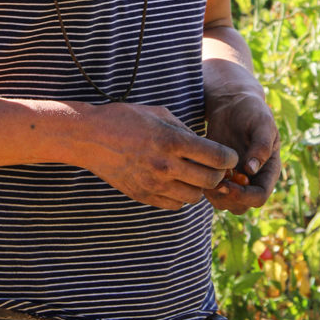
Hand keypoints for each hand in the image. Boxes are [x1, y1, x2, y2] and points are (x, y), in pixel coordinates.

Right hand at [86, 103, 237, 210]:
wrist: (90, 137)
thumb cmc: (125, 119)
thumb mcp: (159, 114)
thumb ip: (185, 130)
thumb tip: (206, 146)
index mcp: (172, 141)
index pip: (217, 157)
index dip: (230, 158)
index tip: (229, 156)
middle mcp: (166, 166)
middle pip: (211, 181)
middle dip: (219, 174)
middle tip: (216, 167)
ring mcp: (154, 184)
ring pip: (194, 197)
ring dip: (200, 187)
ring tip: (194, 175)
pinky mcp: (143, 196)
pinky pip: (174, 205)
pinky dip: (181, 196)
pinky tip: (176, 182)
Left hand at [203, 88, 280, 214]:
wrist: (233, 103)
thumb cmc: (252, 110)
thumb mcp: (262, 123)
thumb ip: (261, 145)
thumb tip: (252, 170)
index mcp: (269, 170)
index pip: (259, 196)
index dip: (245, 195)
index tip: (230, 184)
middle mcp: (253, 179)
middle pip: (242, 206)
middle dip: (228, 199)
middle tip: (215, 182)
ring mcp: (236, 178)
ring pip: (225, 203)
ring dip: (214, 195)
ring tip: (207, 173)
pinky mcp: (219, 172)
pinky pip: (211, 191)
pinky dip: (204, 185)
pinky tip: (200, 168)